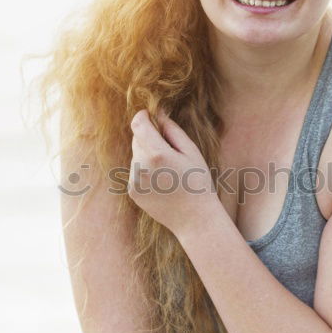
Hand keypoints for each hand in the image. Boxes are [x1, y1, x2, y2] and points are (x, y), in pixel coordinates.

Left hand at [128, 108, 217, 235]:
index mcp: (156, 153)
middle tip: (170, 150)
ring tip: (168, 170)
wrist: (194, 218)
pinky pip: (135, 171)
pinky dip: (145, 171)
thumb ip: (172, 130)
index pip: (138, 124)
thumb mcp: (191, 152)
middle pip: (137, 139)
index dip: (143, 116)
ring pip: (136, 156)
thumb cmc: (198, 182)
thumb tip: (159, 114)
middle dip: (149, 138)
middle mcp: (140, 166)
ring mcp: (134, 180)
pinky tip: (162, 182)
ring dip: (147, 155)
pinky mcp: (132, 191)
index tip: (150, 115)